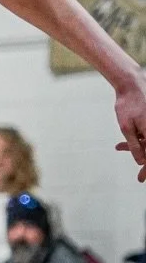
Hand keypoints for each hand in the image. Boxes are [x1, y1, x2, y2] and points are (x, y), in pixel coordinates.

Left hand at [114, 67, 145, 181]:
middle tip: (139, 177)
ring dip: (139, 149)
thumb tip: (140, 162)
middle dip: (145, 162)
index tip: (141, 179)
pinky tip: (123, 143)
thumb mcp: (126, 127)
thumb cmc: (128, 104)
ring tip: (120, 147)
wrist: (132, 83)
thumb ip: (134, 145)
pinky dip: (140, 139)